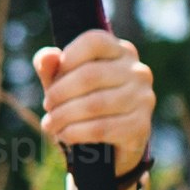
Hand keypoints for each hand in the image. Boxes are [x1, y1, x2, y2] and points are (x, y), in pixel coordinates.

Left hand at [29, 30, 156, 182]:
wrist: (111, 147)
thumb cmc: (85, 104)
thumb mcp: (65, 84)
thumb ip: (52, 68)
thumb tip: (46, 57)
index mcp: (121, 52)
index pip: (95, 42)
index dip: (69, 57)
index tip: (54, 76)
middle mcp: (138, 71)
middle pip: (90, 75)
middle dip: (60, 93)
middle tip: (47, 106)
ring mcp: (143, 99)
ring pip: (94, 104)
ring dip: (64, 116)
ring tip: (50, 124)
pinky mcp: (140, 126)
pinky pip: (101, 128)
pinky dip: (75, 133)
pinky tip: (64, 135)